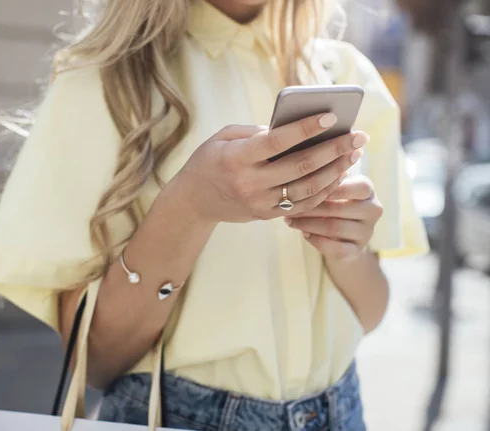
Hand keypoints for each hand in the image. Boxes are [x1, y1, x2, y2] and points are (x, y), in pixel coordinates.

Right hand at [173, 113, 367, 223]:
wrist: (193, 201)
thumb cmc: (210, 160)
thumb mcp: (223, 137)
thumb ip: (256, 132)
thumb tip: (294, 128)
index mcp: (236, 158)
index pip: (276, 142)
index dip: (305, 129)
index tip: (331, 116)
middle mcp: (249, 183)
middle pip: (299, 167)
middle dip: (333, 150)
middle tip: (358, 136)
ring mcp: (258, 203)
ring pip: (306, 189)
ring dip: (335, 171)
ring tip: (353, 154)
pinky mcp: (266, 215)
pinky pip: (302, 205)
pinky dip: (323, 191)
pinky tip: (338, 175)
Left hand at [284, 175, 382, 260]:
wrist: (343, 233)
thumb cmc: (332, 200)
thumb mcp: (332, 185)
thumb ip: (323, 177)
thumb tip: (300, 173)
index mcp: (368, 190)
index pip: (357, 186)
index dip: (331, 187)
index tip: (305, 186)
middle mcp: (373, 210)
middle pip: (339, 208)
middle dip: (310, 207)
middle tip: (288, 205)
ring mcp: (367, 232)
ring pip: (334, 228)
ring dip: (307, 224)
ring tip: (289, 219)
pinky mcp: (356, 251)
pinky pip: (335, 248)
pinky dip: (316, 240)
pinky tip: (303, 233)